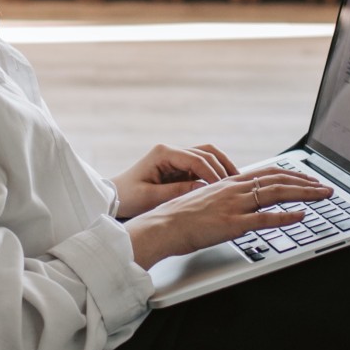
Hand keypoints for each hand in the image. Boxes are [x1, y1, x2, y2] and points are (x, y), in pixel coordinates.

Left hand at [112, 143, 239, 219]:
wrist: (114, 197)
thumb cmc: (128, 197)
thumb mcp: (151, 197)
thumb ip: (177, 192)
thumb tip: (203, 188)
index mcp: (163, 153)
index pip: (196, 159)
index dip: (212, 172)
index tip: (223, 187)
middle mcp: (171, 151)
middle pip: (206, 153)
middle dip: (222, 167)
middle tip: (236, 185)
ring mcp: (176, 158)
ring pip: (207, 156)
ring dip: (221, 167)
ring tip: (236, 183)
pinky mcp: (178, 167)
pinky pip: (201, 166)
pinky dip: (214, 174)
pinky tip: (224, 186)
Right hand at [125, 168, 334, 268]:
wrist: (161, 227)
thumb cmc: (177, 218)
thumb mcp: (203, 201)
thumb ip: (223, 199)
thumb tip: (238, 204)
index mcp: (227, 183)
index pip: (267, 173)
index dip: (291, 175)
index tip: (308, 179)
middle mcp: (233, 190)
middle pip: (277, 180)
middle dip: (306, 183)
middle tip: (325, 187)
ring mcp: (233, 206)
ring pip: (276, 194)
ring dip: (304, 194)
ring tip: (323, 196)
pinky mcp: (231, 224)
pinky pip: (264, 219)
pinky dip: (286, 217)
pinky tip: (301, 216)